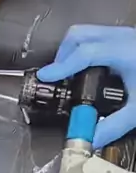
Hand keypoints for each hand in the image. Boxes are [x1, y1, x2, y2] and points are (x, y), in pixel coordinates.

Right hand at [37, 25, 135, 148]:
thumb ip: (115, 124)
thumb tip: (91, 139)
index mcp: (124, 51)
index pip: (85, 53)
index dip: (63, 65)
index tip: (46, 76)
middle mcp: (122, 37)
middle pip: (80, 35)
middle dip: (64, 54)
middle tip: (60, 77)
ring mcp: (124, 34)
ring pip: (87, 32)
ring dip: (73, 51)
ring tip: (71, 74)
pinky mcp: (126, 37)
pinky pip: (96, 37)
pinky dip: (85, 49)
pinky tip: (89, 70)